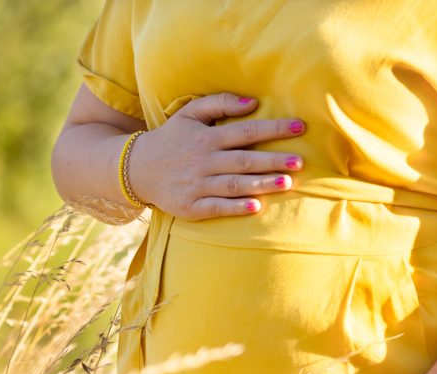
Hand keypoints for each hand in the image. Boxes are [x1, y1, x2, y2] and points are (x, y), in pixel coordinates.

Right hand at [127, 92, 306, 219]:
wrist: (136, 169)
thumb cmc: (171, 138)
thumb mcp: (189, 113)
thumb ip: (220, 102)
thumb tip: (253, 102)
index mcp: (207, 137)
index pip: (245, 131)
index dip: (273, 129)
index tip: (300, 127)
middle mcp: (203, 161)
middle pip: (243, 160)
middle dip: (273, 160)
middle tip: (300, 161)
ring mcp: (196, 185)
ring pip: (233, 185)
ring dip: (260, 184)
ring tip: (286, 183)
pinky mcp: (189, 207)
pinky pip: (216, 208)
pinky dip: (235, 207)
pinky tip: (255, 207)